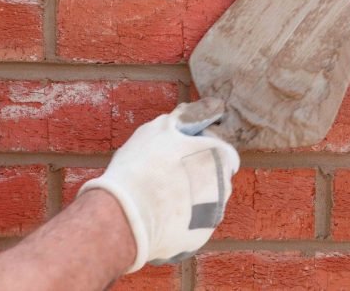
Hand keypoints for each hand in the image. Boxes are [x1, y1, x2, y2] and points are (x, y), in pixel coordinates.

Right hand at [79, 97, 239, 272]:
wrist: (126, 215)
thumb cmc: (144, 165)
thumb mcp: (160, 128)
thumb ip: (185, 117)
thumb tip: (201, 109)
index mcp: (220, 157)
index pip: (220, 148)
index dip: (199, 146)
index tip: (179, 150)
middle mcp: (223, 189)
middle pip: (213, 176)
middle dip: (195, 173)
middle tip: (165, 171)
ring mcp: (211, 217)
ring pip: (202, 202)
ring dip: (187, 197)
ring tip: (157, 195)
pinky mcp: (197, 240)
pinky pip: (190, 225)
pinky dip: (178, 220)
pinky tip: (156, 215)